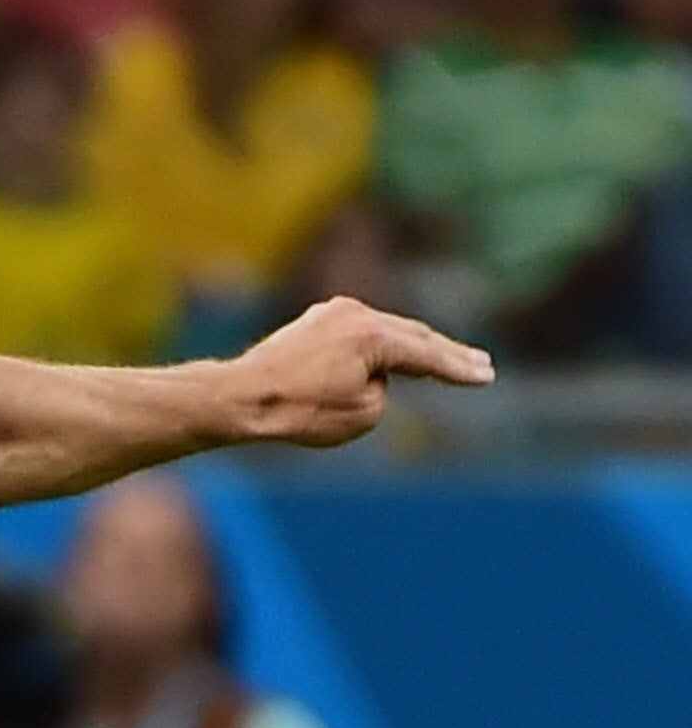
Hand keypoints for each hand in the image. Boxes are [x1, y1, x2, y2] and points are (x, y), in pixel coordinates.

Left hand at [224, 296, 493, 449]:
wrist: (241, 397)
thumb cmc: (298, 411)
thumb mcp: (361, 415)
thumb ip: (385, 389)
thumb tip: (376, 374)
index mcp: (373, 335)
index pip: (427, 354)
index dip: (458, 369)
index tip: (486, 376)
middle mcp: (356, 313)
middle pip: (412, 336)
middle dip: (447, 354)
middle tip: (481, 365)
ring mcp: (334, 312)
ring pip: (386, 333)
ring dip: (413, 349)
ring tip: (446, 361)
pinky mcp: (316, 321)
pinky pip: (360, 334)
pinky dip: (381, 347)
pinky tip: (396, 356)